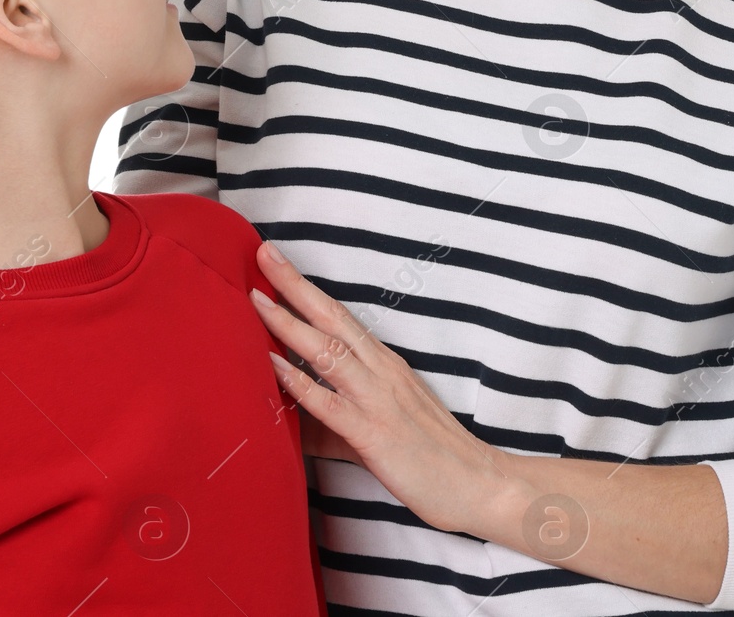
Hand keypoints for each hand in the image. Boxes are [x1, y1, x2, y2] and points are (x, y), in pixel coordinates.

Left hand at [249, 240, 516, 536]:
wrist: (477, 483)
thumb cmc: (431, 456)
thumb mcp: (380, 423)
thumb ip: (332, 418)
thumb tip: (289, 419)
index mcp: (384, 363)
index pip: (339, 315)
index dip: (306, 288)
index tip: (277, 260)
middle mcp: (380, 370)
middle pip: (331, 317)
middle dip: (294, 283)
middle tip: (263, 252)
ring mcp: (377, 398)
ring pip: (327, 350)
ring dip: (288, 322)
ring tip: (256, 298)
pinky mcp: (373, 433)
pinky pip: (329, 403)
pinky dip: (299, 381)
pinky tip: (273, 365)